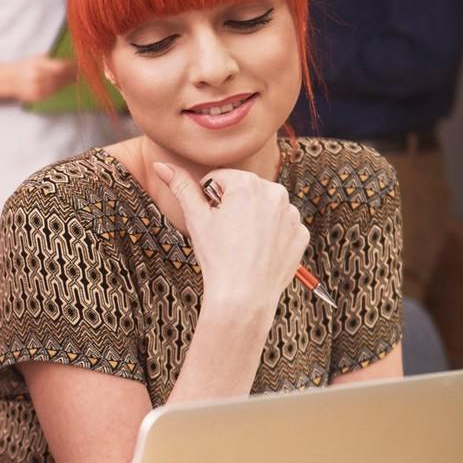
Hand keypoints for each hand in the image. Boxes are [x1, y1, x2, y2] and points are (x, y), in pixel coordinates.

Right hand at [4, 55, 76, 103]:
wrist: (9, 80)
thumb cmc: (24, 66)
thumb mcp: (36, 58)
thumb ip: (51, 60)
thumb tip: (68, 62)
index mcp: (37, 65)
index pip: (60, 67)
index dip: (70, 66)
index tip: (78, 64)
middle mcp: (37, 77)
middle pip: (61, 77)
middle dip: (71, 75)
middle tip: (80, 72)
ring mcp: (37, 89)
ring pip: (58, 86)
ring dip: (68, 82)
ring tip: (75, 78)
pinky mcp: (37, 97)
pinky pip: (52, 93)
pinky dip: (60, 88)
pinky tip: (65, 84)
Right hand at [152, 159, 308, 313]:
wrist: (243, 297)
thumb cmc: (217, 257)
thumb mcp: (195, 219)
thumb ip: (181, 186)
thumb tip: (161, 165)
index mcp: (247, 183)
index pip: (219, 180)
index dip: (209, 201)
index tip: (211, 222)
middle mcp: (275, 192)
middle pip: (244, 192)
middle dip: (233, 208)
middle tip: (226, 236)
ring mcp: (292, 214)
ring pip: (265, 209)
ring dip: (254, 221)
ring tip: (243, 246)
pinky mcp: (301, 234)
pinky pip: (282, 229)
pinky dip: (272, 238)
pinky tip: (259, 253)